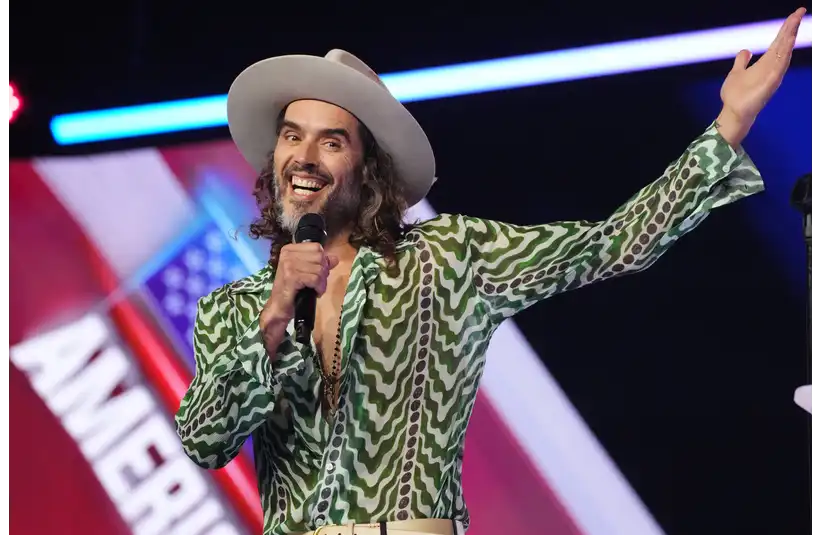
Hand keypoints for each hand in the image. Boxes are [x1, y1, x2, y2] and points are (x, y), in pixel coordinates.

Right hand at [260, 243, 338, 351]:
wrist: (280, 307)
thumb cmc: (293, 290)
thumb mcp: (307, 272)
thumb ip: (320, 263)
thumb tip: (335, 258)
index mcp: (290, 249)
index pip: (317, 247)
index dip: (322, 261)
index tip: (316, 273)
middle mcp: (288, 254)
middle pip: (320, 257)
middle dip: (323, 272)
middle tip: (316, 283)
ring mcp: (288, 265)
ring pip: (319, 269)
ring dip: (321, 282)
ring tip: (314, 289)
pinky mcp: (292, 277)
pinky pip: (315, 279)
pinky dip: (319, 288)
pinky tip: (314, 292)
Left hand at [716, 7, 805, 147]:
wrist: (732, 113)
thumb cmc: (735, 95)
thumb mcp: (736, 72)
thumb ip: (742, 61)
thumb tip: (746, 50)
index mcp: (765, 63)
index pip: (778, 42)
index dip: (786, 27)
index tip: (795, 13)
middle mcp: (771, 67)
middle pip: (784, 44)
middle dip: (791, 28)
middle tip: (800, 11)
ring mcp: (772, 76)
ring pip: (784, 54)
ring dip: (789, 40)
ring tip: (795, 24)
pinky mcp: (769, 85)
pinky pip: (779, 69)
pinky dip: (784, 58)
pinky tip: (788, 46)